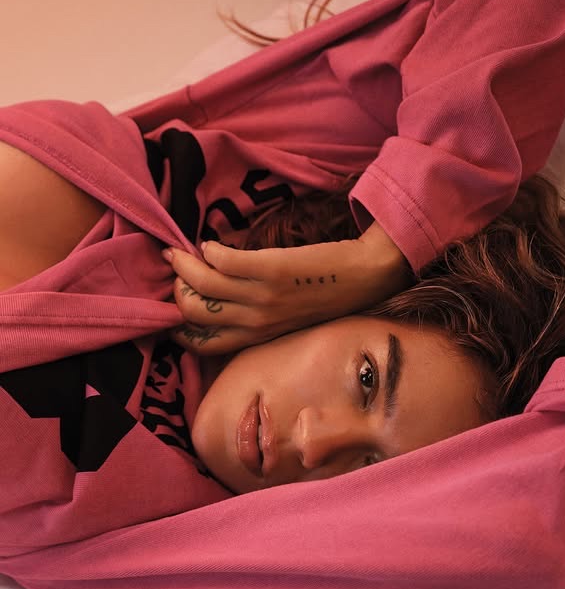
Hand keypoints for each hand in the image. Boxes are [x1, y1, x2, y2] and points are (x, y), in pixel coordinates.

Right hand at [162, 222, 411, 354]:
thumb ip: (256, 318)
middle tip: (177, 271)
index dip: (179, 328)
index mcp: (258, 338)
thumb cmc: (325, 297)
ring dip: (184, 265)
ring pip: (202, 285)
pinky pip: (223, 261)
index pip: (203, 345)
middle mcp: (257, 323)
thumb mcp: (286, 320)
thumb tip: (222, 301)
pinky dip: (210, 250)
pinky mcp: (272, 269)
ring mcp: (264, 297)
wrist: (365, 278)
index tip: (174, 306)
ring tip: (182, 252)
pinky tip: (212, 244)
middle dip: (176, 291)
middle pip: (193, 314)